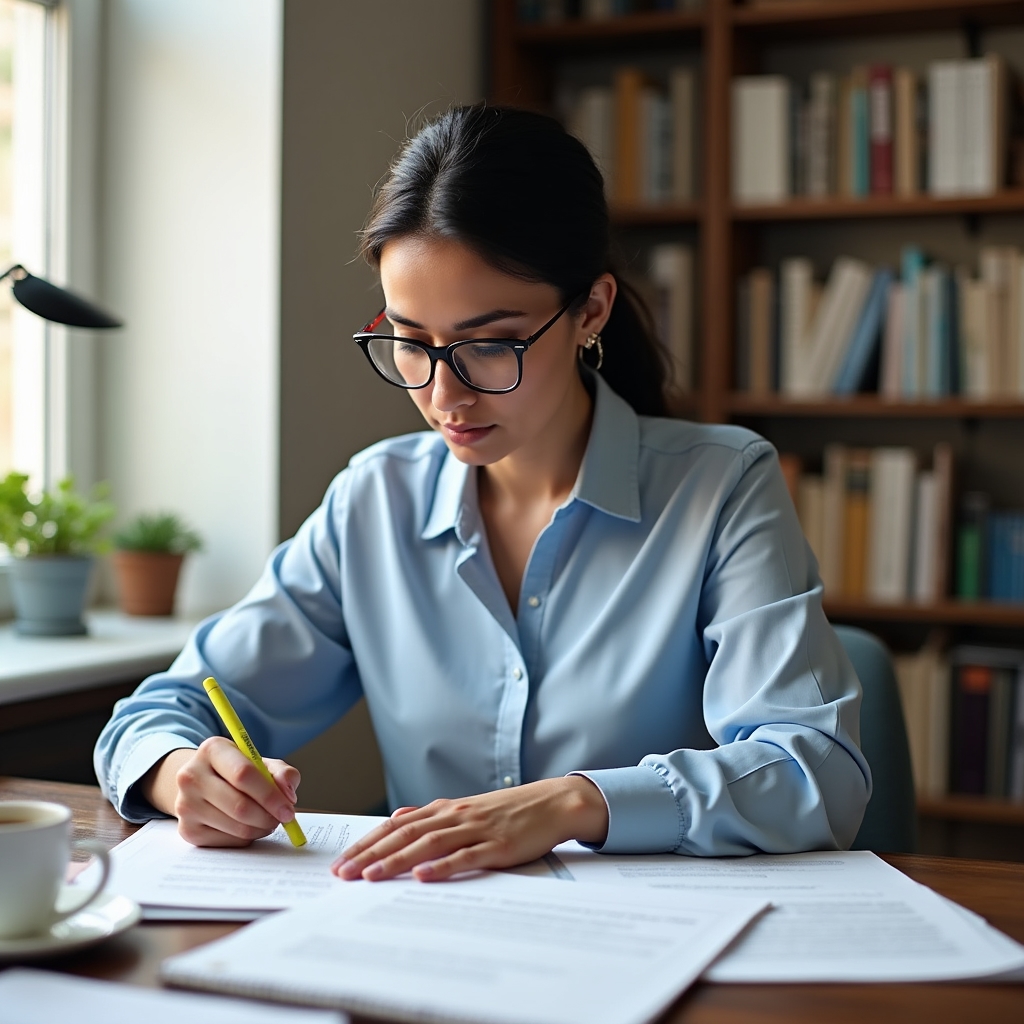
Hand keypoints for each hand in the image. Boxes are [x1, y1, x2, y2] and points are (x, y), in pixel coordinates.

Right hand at [140, 738, 300, 847]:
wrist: (201, 783)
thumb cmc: (237, 771)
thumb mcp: (261, 762)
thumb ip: (282, 773)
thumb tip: (288, 793)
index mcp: (212, 749)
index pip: (243, 774)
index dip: (270, 795)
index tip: (289, 808)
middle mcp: (191, 775)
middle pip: (239, 805)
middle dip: (269, 816)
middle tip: (284, 818)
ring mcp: (185, 805)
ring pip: (236, 826)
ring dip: (261, 828)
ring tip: (268, 820)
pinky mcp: (187, 830)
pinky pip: (228, 841)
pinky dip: (246, 838)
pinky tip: (248, 826)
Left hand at [331, 775, 607, 882]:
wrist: (552, 803)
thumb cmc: (508, 811)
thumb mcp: (465, 809)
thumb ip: (431, 815)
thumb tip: (397, 817)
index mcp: (445, 809)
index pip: (396, 826)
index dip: (367, 843)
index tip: (342, 861)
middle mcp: (455, 816)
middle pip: (405, 834)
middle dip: (371, 854)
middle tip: (343, 874)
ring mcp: (476, 830)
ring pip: (428, 845)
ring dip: (396, 860)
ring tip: (371, 877)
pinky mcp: (497, 846)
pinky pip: (465, 857)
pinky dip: (442, 866)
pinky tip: (422, 875)